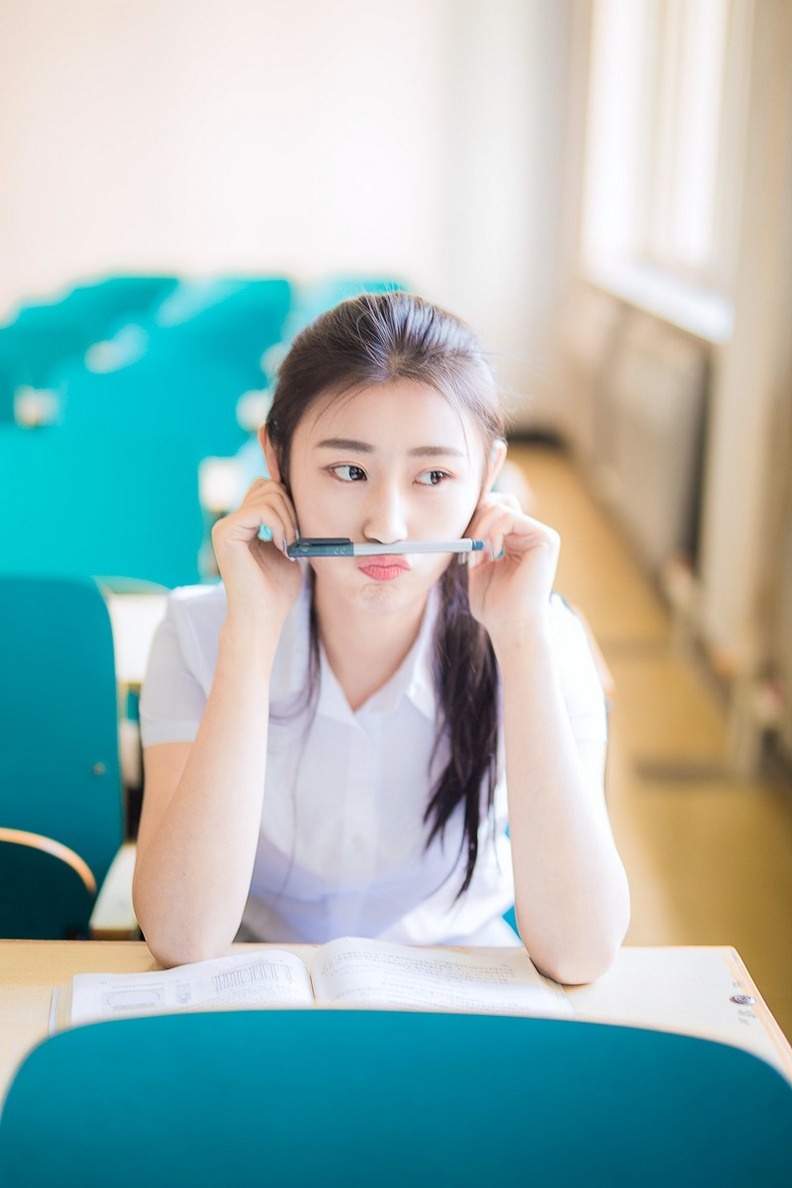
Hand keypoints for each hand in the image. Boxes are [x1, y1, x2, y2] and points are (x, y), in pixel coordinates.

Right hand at [211, 477, 302, 624]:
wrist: (262, 618)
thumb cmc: (276, 591)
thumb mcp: (288, 550)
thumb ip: (288, 524)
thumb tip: (299, 498)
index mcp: (243, 526)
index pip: (267, 490)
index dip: (289, 502)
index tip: (299, 531)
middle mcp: (230, 523)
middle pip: (267, 486)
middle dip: (290, 506)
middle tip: (296, 538)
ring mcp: (225, 527)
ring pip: (267, 494)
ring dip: (288, 518)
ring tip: (291, 545)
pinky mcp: (225, 533)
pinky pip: (261, 510)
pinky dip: (280, 524)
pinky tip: (284, 546)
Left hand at [465, 492, 559, 645]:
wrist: (511, 627)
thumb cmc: (494, 607)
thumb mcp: (479, 567)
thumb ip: (476, 541)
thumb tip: (466, 514)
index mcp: (518, 541)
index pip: (493, 509)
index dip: (473, 521)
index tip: (462, 547)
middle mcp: (532, 535)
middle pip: (498, 502)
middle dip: (475, 522)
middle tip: (467, 550)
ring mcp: (542, 535)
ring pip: (501, 508)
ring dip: (480, 531)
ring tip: (477, 558)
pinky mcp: (546, 538)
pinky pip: (510, 517)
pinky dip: (492, 533)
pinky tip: (491, 555)